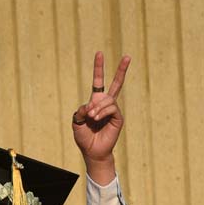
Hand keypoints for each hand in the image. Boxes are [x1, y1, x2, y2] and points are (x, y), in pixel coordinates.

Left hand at [72, 52, 129, 183]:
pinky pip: (111, 108)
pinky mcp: (118, 118)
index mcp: (95, 102)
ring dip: (97, 107)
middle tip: (127, 56)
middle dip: (121, 70)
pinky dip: (102, 112)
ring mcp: (113, 111)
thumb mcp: (77, 122)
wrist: (92, 151)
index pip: (98, 82)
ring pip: (108, 99)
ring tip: (91, 117)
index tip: (99, 53)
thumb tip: (90, 104)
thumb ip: (80, 111)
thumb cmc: (84, 138)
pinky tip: (96, 119)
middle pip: (116, 84)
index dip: (99, 69)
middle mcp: (106, 104)